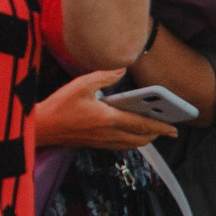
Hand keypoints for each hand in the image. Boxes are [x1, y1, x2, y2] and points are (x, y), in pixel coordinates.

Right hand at [33, 68, 170, 150]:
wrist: (42, 127)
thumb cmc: (59, 106)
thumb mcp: (81, 84)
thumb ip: (104, 76)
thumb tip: (121, 69)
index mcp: (108, 119)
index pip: (141, 125)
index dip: (160, 127)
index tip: (174, 129)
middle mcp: (108, 134)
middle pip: (140, 138)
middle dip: (156, 134)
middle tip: (167, 128)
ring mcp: (102, 142)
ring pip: (131, 144)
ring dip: (144, 139)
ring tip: (153, 130)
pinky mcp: (95, 144)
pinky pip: (121, 146)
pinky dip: (131, 141)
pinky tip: (131, 133)